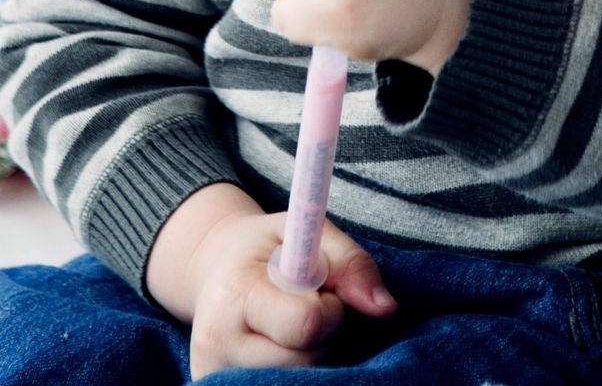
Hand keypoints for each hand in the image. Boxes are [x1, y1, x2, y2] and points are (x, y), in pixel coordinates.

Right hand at [185, 203, 393, 379]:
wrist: (215, 272)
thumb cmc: (267, 248)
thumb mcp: (306, 232)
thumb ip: (351, 263)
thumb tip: (385, 308)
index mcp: (235, 294)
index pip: (307, 324)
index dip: (330, 308)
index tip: (320, 290)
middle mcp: (216, 345)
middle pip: (308, 361)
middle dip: (322, 334)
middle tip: (304, 306)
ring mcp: (214, 376)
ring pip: (301, 380)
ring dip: (311, 355)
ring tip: (290, 326)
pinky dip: (296, 369)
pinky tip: (280, 347)